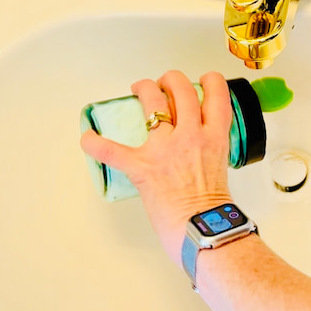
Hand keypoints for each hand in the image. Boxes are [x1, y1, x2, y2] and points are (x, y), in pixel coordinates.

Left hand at [80, 70, 233, 264]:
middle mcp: (191, 135)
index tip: (203, 80)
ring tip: (139, 88)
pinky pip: (110, 149)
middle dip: (170, 80)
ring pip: (152, 101)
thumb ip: (210, 155)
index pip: (217, 94)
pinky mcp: (142, 166)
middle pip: (181, 89)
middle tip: (164, 84)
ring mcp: (165, 148)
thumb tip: (199, 158)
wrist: (204, 230)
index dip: (210, 81)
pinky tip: (88, 136)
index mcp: (215, 138)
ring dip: (144, 89)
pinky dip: (95, 142)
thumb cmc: (214, 211)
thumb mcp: (222, 170)